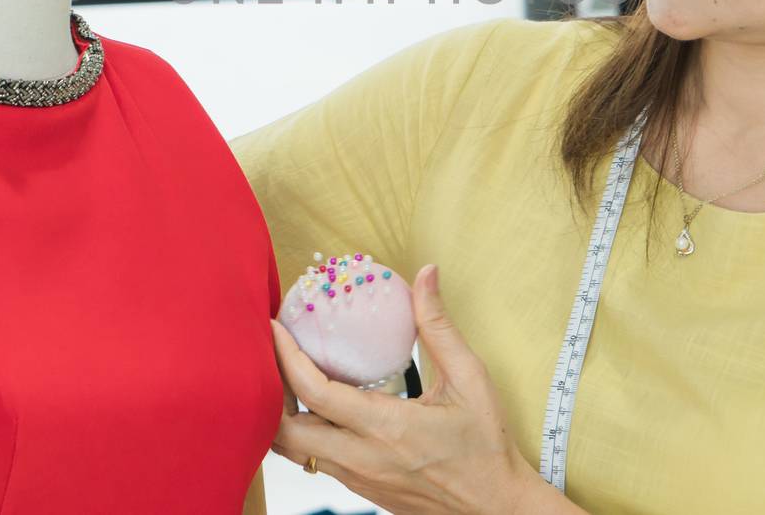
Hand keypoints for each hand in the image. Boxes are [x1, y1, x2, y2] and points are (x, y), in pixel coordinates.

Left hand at [269, 264, 576, 514]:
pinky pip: (316, 461)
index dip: (285, 357)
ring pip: (293, 452)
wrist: (496, 509)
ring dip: (282, 415)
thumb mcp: (470, 378)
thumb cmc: (486, 444)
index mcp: (385, 427)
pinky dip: (304, 432)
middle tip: (271, 354)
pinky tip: (319, 407)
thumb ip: (439, 326)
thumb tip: (426, 274)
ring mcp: (357, 479)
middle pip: (284, 431)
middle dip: (269, 390)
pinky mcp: (361, 489)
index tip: (273, 326)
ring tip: (287, 377)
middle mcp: (361, 458)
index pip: (315, 393)